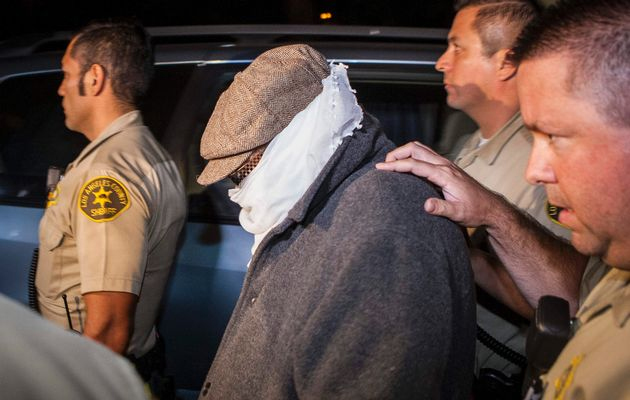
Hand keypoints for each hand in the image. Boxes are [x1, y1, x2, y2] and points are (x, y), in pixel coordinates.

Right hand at [375, 141, 505, 227]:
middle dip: (396, 154)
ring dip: (403, 152)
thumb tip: (426, 205)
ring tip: (390, 163)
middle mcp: (444, 165)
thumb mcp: (458, 214)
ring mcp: (446, 164)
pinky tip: (405, 165)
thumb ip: (442, 209)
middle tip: (383, 165)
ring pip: (420, 148)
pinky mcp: (446, 166)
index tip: (380, 168)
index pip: (415, 164)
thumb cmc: (475, 211)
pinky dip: (411, 155)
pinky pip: (425, 154)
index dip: (396, 165)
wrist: (490, 208)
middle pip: (415, 149)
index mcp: (445, 175)